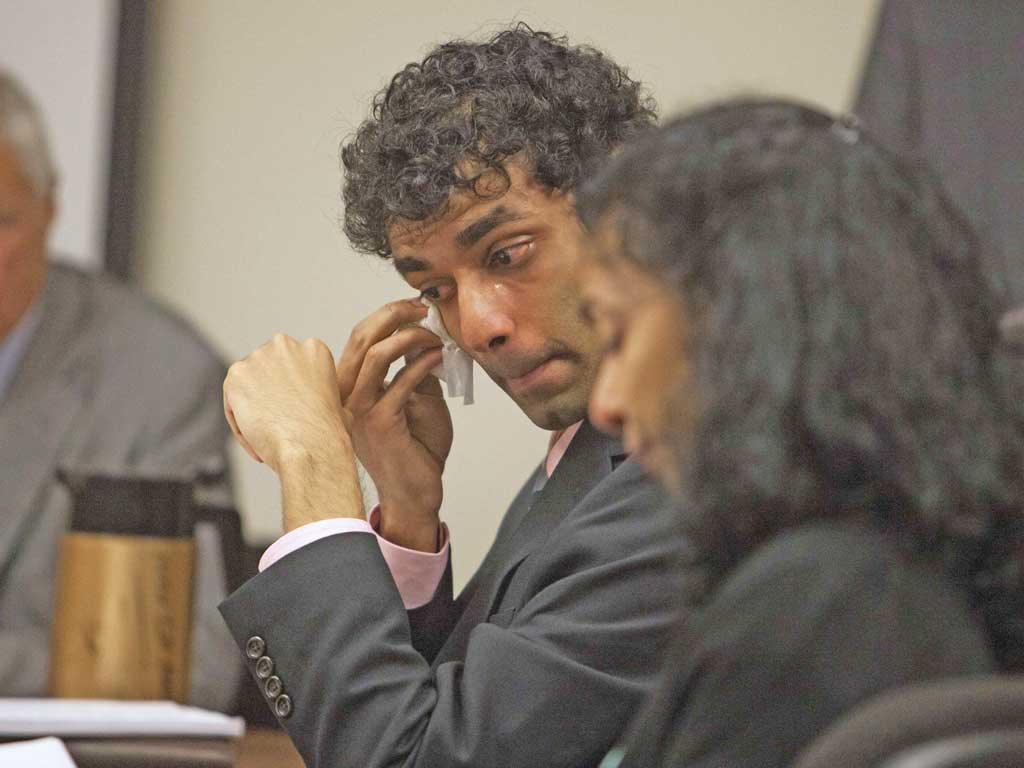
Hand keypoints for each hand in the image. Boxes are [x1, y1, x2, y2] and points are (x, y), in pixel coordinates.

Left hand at [223, 334, 362, 530]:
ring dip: (253, 411)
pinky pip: (232, 403)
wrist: (310, 448)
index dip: (290, 393)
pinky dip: (240, 425)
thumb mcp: (340, 407)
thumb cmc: (329, 435)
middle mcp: (286, 345)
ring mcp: (259, 357)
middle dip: (269, 395)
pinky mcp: (236, 375)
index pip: (291, 366)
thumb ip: (324, 397)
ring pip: (247, 387)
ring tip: (267, 440)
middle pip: (267, 370)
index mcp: (315, 349)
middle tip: (277, 425)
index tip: (294, 415)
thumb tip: (322, 407)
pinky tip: (256, 444)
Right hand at [337, 299, 452, 550]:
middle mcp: (347, 397)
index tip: (417, 307)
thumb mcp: (416, 399)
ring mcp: (359, 410)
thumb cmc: (416, 449)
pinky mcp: (380, 423)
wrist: (415, 493)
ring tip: (435, 337)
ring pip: (376, 355)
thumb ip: (413, 370)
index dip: (386, 315)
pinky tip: (440, 358)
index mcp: (350, 388)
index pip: (359, 337)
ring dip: (411, 337)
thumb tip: (425, 337)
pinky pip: (401, 381)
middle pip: (362, 338)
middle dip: (395, 315)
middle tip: (424, 310)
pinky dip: (423, 363)